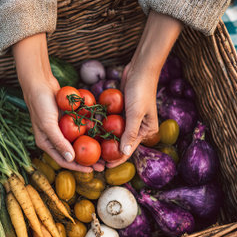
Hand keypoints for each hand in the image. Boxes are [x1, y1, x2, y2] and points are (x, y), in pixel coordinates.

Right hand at [13, 33, 104, 171]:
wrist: (39, 82)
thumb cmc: (40, 104)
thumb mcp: (48, 125)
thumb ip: (59, 142)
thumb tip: (71, 159)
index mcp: (47, 143)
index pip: (64, 161)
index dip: (78, 168)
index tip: (93, 171)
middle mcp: (54, 139)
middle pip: (73, 154)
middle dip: (88, 161)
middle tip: (103, 164)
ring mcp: (61, 129)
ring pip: (78, 142)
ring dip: (90, 147)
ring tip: (104, 152)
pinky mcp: (67, 119)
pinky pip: (79, 128)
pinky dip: (88, 131)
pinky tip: (100, 132)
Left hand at [105, 11, 182, 167]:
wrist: (141, 69)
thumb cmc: (140, 91)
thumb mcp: (135, 113)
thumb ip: (129, 133)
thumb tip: (124, 154)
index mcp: (146, 131)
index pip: (129, 150)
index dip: (116, 159)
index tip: (103, 167)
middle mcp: (139, 127)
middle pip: (121, 144)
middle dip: (108, 152)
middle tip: (93, 160)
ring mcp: (129, 119)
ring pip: (114, 133)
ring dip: (104, 139)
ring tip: (89, 148)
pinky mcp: (122, 110)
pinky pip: (111, 121)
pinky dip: (103, 125)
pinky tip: (90, 130)